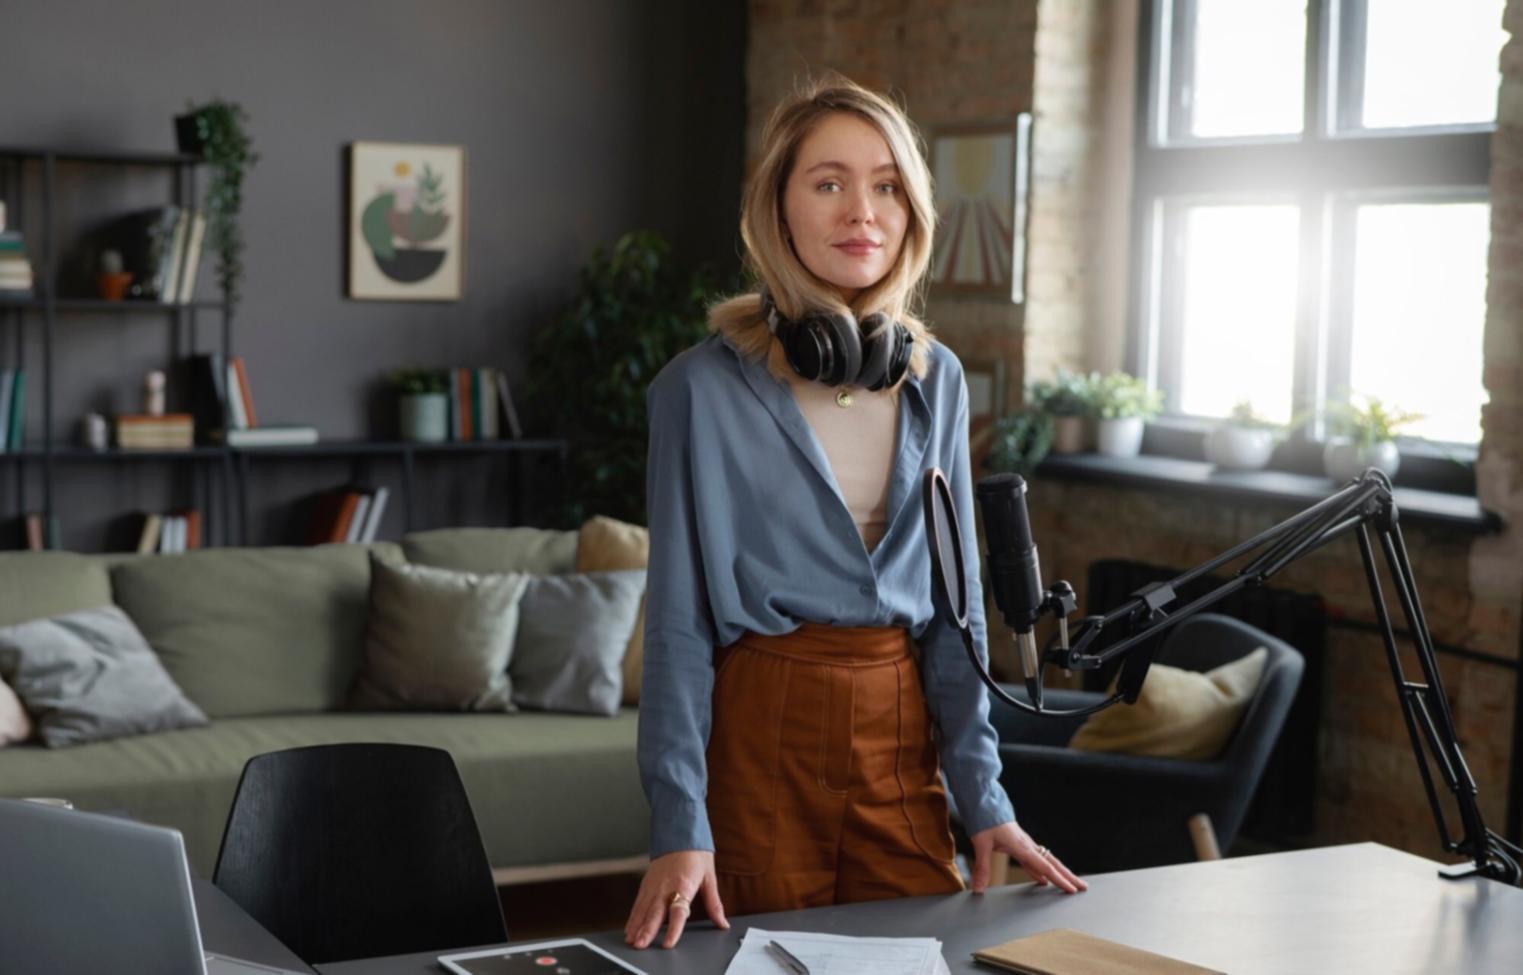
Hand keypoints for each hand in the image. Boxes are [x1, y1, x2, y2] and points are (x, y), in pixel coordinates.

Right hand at [624, 850, 729, 948]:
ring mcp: (653, 885)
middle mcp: (666, 887)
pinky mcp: (646, 884)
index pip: (678, 912)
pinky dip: (633, 917)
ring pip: (643, 909)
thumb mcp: (709, 878)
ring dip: (636, 926)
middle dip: (646, 930)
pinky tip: (630, 929)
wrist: (680, 833)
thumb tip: (722, 923)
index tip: (668, 943)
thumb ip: (714, 904)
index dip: (673, 929)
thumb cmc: (696, 855)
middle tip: (640, 946)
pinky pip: (638, 904)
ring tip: (632, 942)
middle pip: (655, 912)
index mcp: (684, 885)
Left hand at [970, 821, 1086, 894]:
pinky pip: (1035, 860)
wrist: (984, 802)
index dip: (1058, 879)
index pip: (1044, 866)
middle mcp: (1027, 846)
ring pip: (1047, 861)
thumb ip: (982, 867)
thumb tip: (978, 888)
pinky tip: (1043, 879)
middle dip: (1068, 876)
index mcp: (1022, 846)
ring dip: (1059, 873)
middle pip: (1053, 864)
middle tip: (1082, 888)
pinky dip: (1042, 870)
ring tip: (1070, 884)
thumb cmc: (984, 819)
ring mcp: (1025, 845)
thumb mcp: (981, 843)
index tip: (1071, 890)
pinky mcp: (1020, 844)